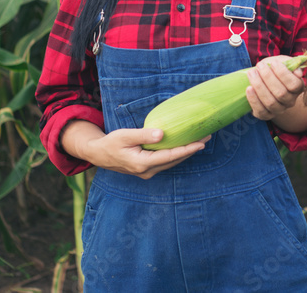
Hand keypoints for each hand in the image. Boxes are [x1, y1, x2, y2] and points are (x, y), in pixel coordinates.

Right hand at [63, 121, 208, 178]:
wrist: (99, 154)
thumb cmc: (111, 143)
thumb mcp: (125, 136)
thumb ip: (143, 135)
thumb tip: (162, 134)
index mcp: (142, 163)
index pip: (170, 156)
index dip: (187, 149)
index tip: (201, 143)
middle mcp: (147, 171)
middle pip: (175, 160)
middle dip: (191, 149)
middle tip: (207, 137)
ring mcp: (147, 172)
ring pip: (172, 162)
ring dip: (186, 152)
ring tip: (200, 140)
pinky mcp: (147, 169)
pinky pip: (166, 162)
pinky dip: (177, 154)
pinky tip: (185, 146)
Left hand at [245, 56, 306, 133]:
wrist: (265, 82)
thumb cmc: (275, 70)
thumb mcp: (283, 63)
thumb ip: (290, 64)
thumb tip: (298, 73)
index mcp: (297, 88)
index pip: (294, 84)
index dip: (283, 74)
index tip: (273, 63)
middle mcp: (290, 101)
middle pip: (281, 93)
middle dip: (268, 77)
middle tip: (259, 65)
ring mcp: (279, 109)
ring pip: (270, 102)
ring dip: (259, 86)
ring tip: (252, 73)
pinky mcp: (266, 115)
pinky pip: (261, 111)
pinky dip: (254, 100)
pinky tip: (248, 88)